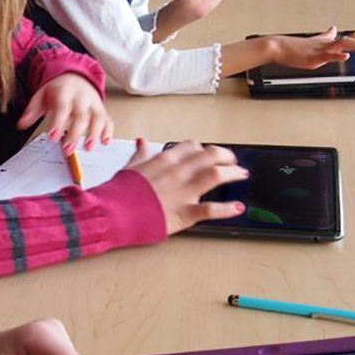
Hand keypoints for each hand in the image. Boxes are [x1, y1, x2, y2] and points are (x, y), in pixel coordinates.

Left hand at [17, 73, 113, 152]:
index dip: (58, 122)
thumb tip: (21, 124)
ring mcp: (93, 104)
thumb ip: (32, 110)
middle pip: (81, 115)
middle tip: (68, 148)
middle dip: (75, 133)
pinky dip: (108, 131)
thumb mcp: (41, 95)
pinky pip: (108, 119)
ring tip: (89, 147)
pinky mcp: (101, 109)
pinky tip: (105, 142)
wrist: (74, 77)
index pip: (62, 107)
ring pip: (98, 117)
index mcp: (65, 93)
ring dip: (95, 133)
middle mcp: (81, 98)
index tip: (53, 136)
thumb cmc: (58, 90)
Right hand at [125, 138, 247, 233]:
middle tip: (233, 161)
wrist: (113, 213)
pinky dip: (228, 209)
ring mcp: (183, 192)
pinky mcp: (185, 213)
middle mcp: (178, 172)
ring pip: (215, 175)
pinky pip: (212, 209)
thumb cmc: (120, 192)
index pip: (192, 147)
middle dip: (226, 156)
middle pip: (210, 156)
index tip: (208, 153)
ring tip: (241, 175)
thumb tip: (142, 142)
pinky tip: (238, 207)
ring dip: (232, 173)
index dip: (203, 149)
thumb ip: (141, 155)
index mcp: (165, 160)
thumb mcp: (130, 167)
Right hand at [266, 26, 354, 69]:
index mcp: (332, 41)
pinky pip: (327, 55)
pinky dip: (337, 55)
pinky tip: (346, 57)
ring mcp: (323, 49)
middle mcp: (330, 43)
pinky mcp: (314, 57)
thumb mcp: (316, 40)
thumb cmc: (296, 46)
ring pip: (346, 45)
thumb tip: (334, 29)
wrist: (280, 47)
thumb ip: (327, 36)